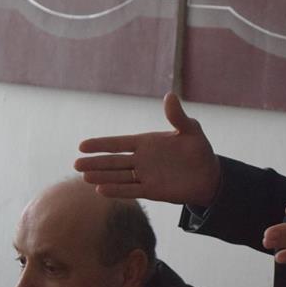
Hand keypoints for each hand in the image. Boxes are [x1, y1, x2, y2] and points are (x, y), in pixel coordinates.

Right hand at [74, 92, 220, 206]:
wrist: (209, 175)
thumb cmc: (199, 150)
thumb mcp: (191, 130)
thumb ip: (178, 116)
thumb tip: (170, 95)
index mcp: (147, 143)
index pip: (119, 143)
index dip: (101, 144)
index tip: (82, 146)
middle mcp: (142, 160)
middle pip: (114, 161)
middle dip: (96, 162)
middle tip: (76, 164)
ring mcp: (145, 176)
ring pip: (118, 176)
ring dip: (102, 177)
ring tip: (84, 177)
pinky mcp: (152, 191)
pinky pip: (131, 190)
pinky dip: (117, 190)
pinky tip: (101, 190)